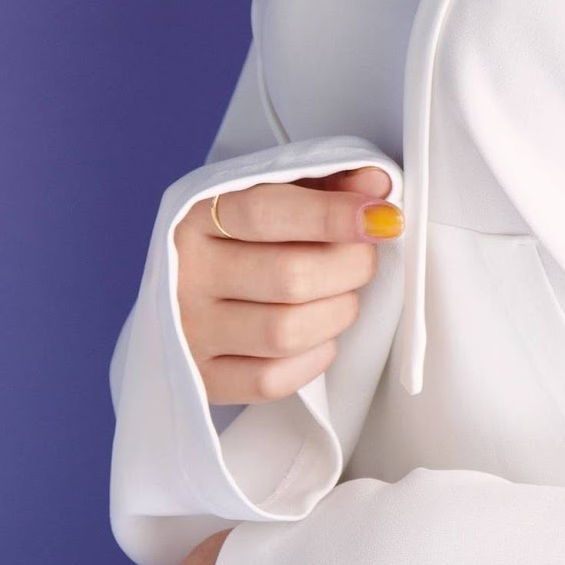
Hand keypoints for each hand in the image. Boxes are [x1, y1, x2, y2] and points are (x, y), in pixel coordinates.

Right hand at [174, 164, 401, 402]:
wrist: (181, 287)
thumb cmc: (236, 237)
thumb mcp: (272, 193)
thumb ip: (327, 183)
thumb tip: (379, 187)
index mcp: (198, 216)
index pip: (268, 212)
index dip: (333, 215)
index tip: (383, 217)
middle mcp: (185, 274)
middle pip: (289, 276)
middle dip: (350, 266)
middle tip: (363, 257)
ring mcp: (189, 332)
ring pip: (286, 332)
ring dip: (337, 313)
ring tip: (342, 294)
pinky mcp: (201, 380)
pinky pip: (271, 380)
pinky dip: (313, 358)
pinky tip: (319, 334)